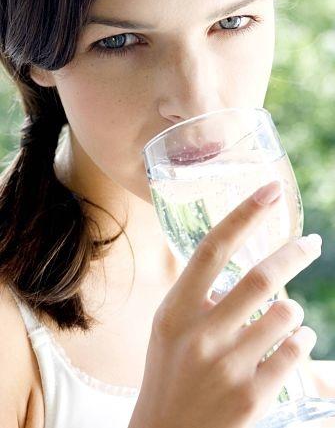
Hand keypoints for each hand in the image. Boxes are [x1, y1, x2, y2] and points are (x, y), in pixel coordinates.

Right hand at [128, 181, 319, 427]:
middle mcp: (200, 333)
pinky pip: (295, 351)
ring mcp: (227, 366)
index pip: (212, 248)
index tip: (270, 189)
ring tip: (287, 317)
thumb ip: (197, 297)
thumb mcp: (170, 328)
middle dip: (293, 254)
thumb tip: (238, 266)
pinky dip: (302, 340)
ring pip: (286, 315)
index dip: (243, 214)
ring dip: (294, 310)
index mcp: (175, 310)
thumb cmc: (168, 373)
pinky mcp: (252, 396)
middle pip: (260, 277)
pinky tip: (294, 342)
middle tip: (311, 243)